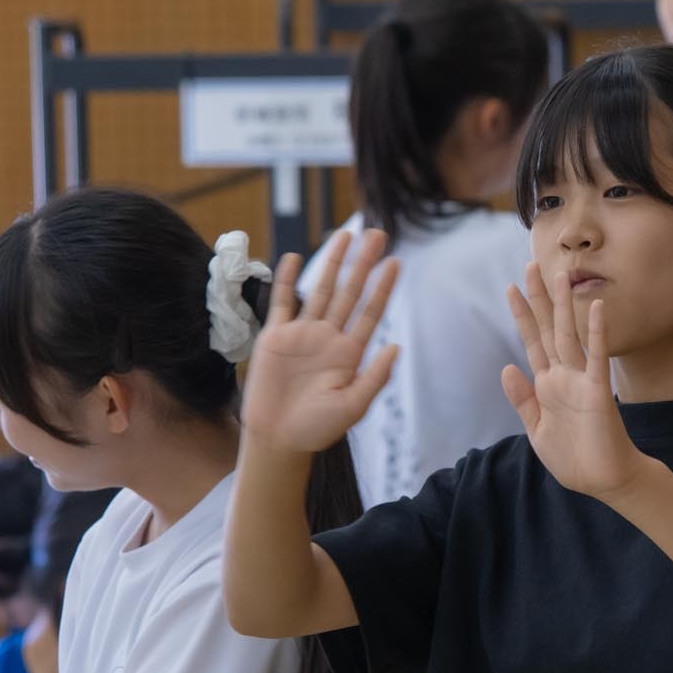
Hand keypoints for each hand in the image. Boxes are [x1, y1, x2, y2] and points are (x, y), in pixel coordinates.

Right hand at [238, 232, 400, 453]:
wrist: (278, 438)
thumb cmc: (317, 428)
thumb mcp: (353, 406)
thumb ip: (374, 376)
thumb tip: (396, 345)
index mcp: (350, 352)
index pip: (371, 312)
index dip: (383, 287)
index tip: (397, 262)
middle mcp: (328, 337)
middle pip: (349, 291)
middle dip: (363, 263)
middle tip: (377, 233)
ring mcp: (302, 334)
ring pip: (320, 289)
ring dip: (332, 262)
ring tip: (345, 235)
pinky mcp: (275, 336)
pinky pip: (282, 301)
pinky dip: (285, 279)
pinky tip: (292, 256)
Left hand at [501, 262, 647, 499]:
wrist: (604, 480)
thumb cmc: (574, 458)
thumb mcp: (537, 430)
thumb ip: (523, 400)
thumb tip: (506, 367)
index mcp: (547, 386)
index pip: (532, 343)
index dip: (521, 316)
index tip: (510, 288)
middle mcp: (563, 377)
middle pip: (549, 330)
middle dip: (539, 299)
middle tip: (531, 265)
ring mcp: (581, 381)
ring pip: (570, 335)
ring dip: (564, 306)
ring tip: (560, 274)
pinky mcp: (598, 392)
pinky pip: (597, 358)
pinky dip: (597, 333)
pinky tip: (596, 309)